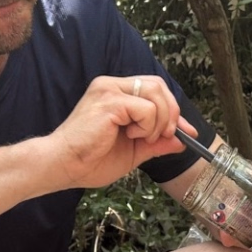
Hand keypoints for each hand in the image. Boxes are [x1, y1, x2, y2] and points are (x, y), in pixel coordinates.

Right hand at [48, 75, 187, 188]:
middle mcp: (112, 86)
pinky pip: (146, 108)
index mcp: (115, 94)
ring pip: (156, 93)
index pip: (154, 90)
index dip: (174, 110)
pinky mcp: (110, 101)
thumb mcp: (133, 152)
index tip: (187, 131)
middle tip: (163, 135)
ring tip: (142, 137)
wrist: (64, 166)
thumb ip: (156, 143)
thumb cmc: (89, 160)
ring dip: (159, 120)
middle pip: (159, 85)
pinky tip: (130, 135)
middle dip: (171, 113)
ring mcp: (110, 90)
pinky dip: (147, 125)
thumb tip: (181, 141)